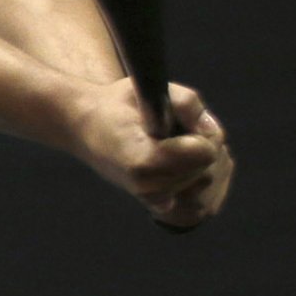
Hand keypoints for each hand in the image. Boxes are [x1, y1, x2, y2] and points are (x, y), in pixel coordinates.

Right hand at [72, 78, 234, 228]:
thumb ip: (186, 102)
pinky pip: (200, 194)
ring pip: (206, 181)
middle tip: (174, 131)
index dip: (202, 132)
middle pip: (207, 168)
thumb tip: (208, 127)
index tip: (183, 121)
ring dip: (199, 161)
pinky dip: (195, 177)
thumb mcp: (149, 89)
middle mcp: (147, 186)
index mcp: (143, 160)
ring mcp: (152, 199)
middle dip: (201, 147)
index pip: (204, 152)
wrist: (87, 128)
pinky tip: (176, 163)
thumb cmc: (117, 105)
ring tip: (172, 146)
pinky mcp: (158, 205)